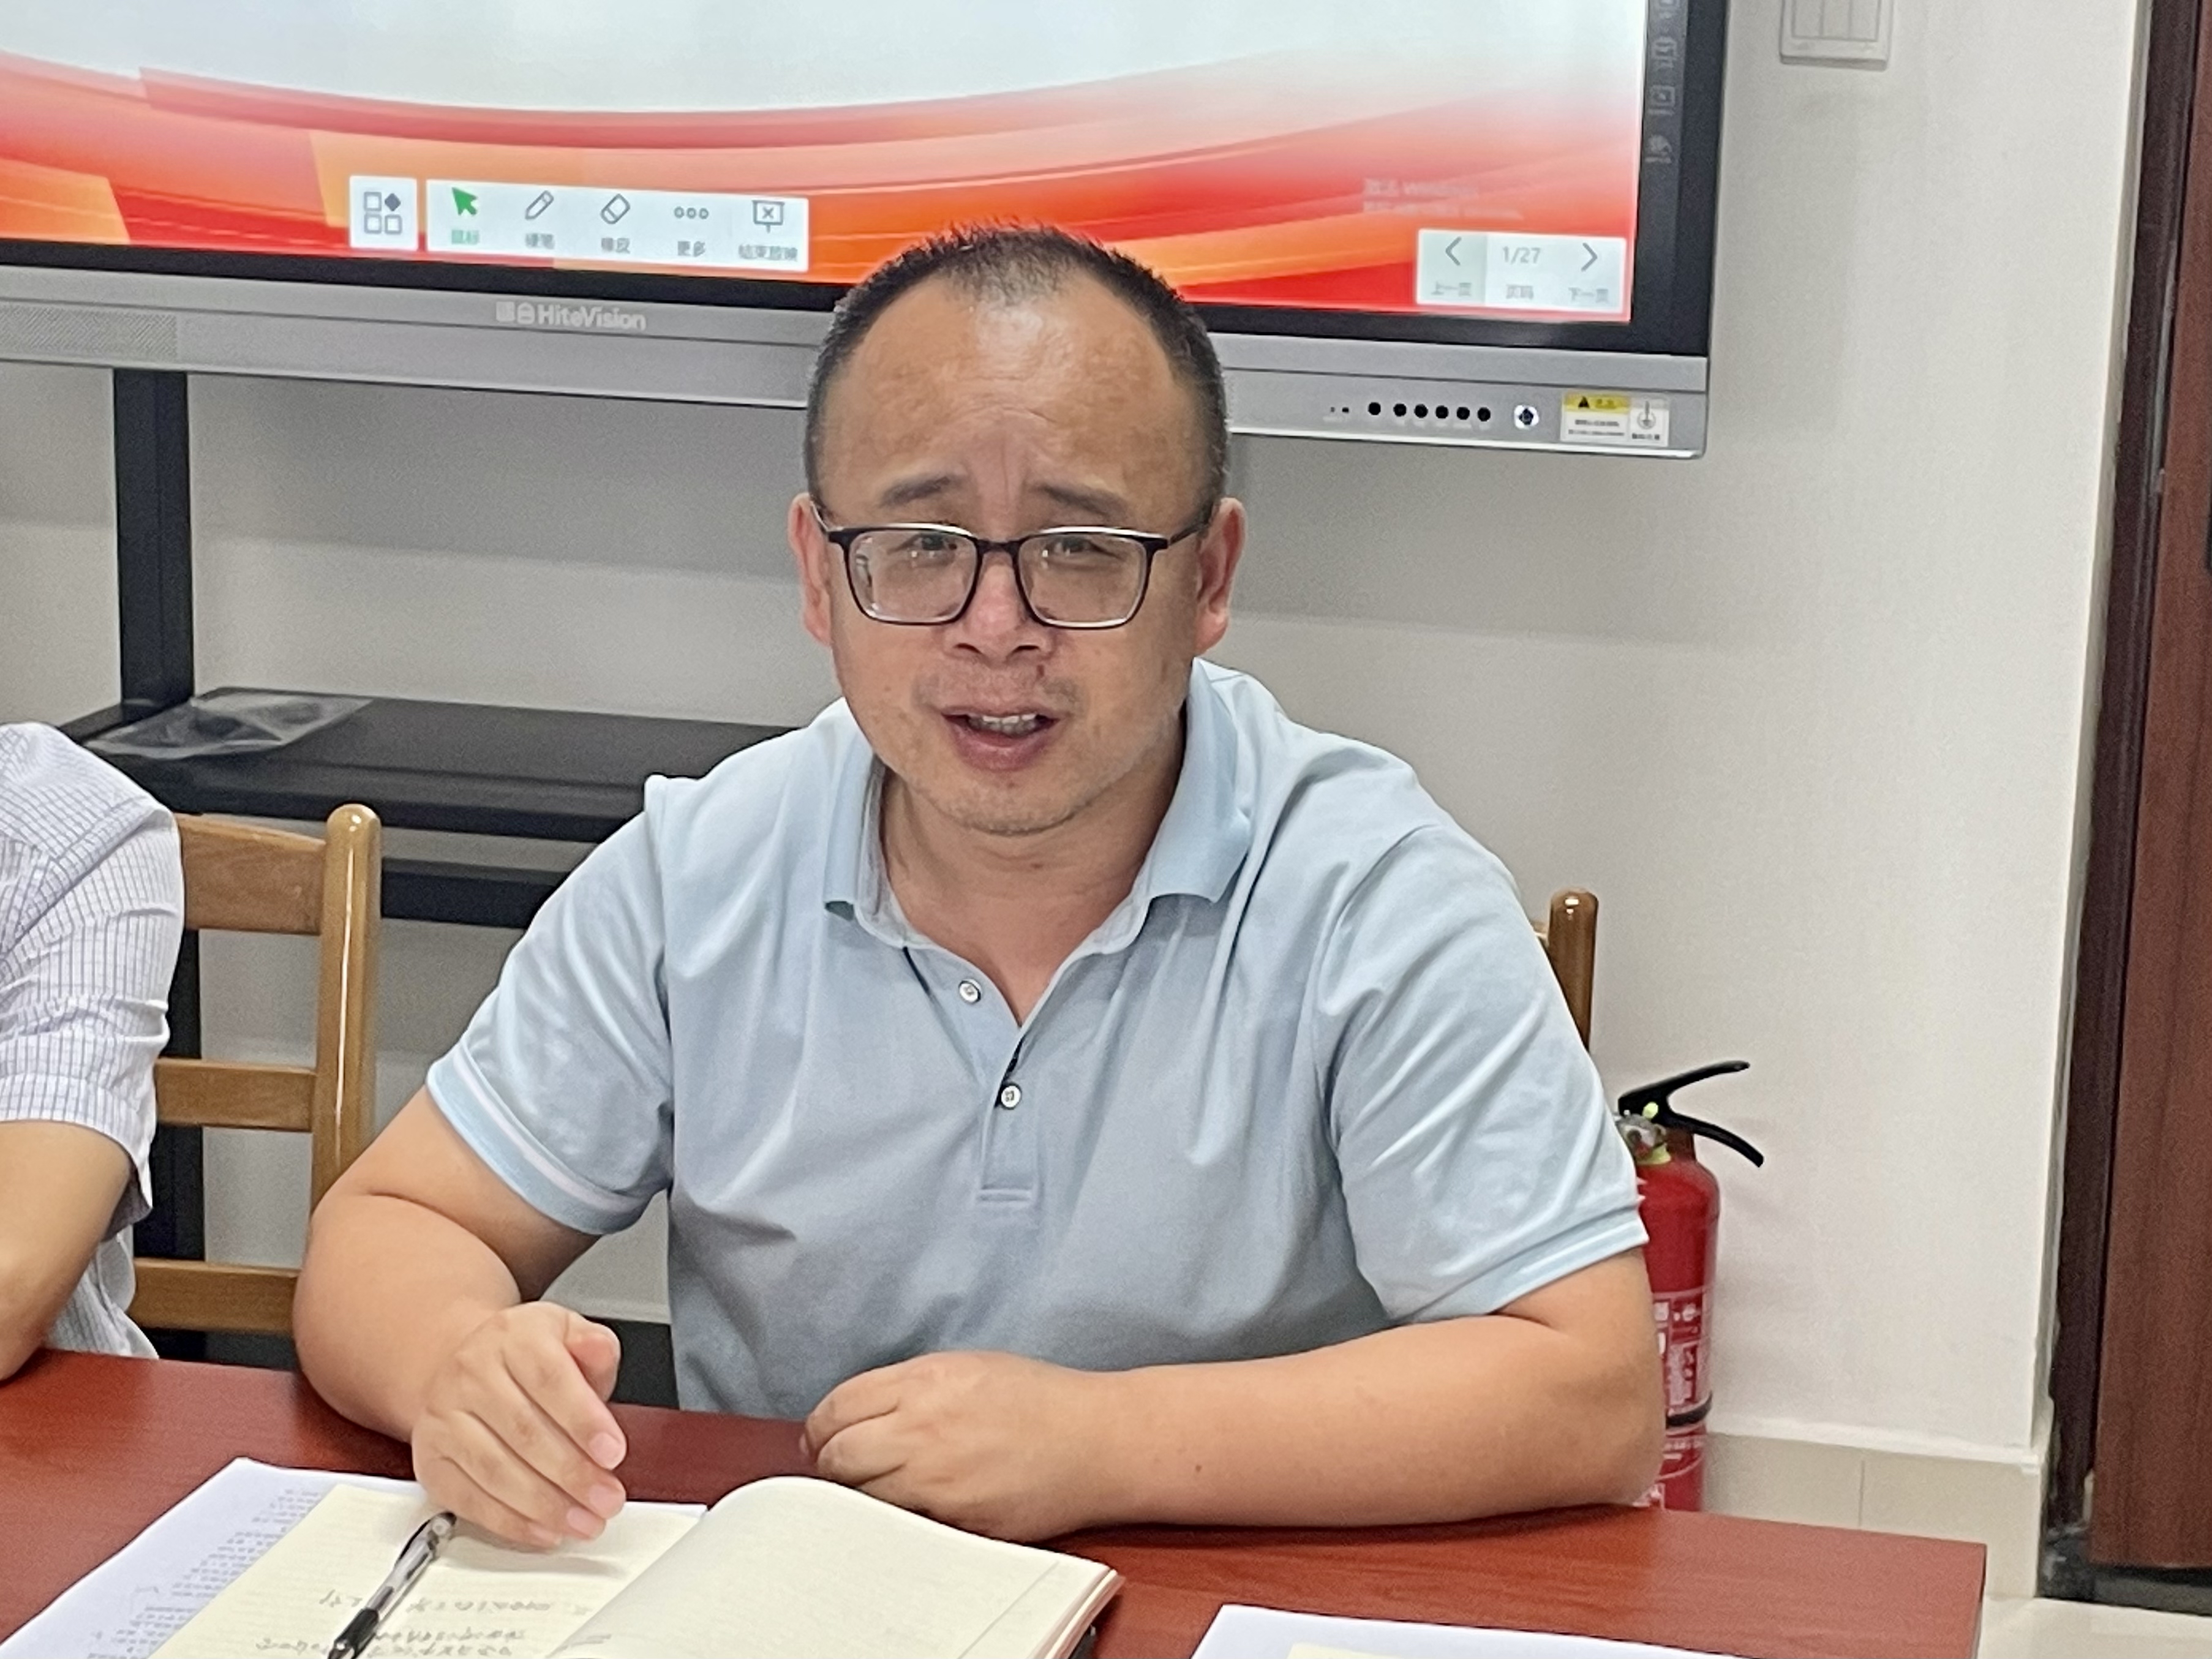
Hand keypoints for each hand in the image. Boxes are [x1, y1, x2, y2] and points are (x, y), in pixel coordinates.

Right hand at [410, 1303, 629, 1547]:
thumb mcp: (569, 1336)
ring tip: (584, 1521)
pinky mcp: (431, 1459)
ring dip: (545, 1505)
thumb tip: (598, 1351)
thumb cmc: (528, 1358)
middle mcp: (471, 1374)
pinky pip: (469, 1499)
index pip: (549, 1378)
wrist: (467, 1366)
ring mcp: (444, 1418)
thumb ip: (594, 1348)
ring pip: (495, 1470)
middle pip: (524, 1432)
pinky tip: (544, 1530)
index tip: (613, 1453)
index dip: (583, 1421)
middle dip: (572, 1474)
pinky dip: (510, 1522)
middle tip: (607, 1499)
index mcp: (512, 1337)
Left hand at [802, 1351, 1124, 1540]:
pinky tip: (911, 1510)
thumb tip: (856, 1415)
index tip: (824, 1439)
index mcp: (924, 1381)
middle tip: (839, 1470)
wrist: (1097, 1440)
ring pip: (861, 1499)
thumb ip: (908, 1388)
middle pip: (837, 1457)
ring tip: (877, 1490)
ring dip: (858, 1496)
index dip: (821, 1428)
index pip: (836, 1408)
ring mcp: (937, 1480)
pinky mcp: (955, 1521)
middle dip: (830, 1465)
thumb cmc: (1040, 1401)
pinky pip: (901, 1527)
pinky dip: (894, 1522)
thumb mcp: (967, 1367)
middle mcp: (922, 1428)